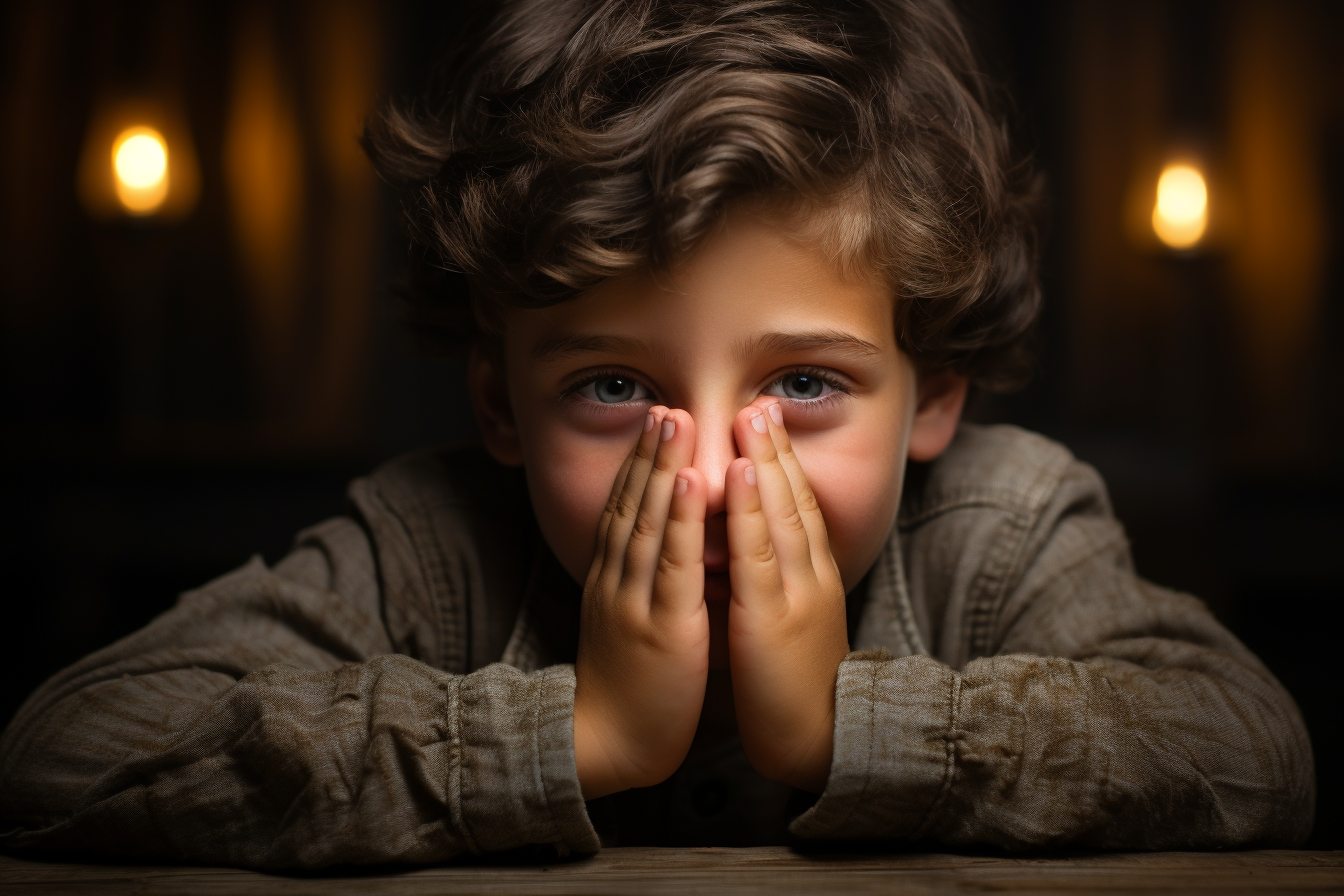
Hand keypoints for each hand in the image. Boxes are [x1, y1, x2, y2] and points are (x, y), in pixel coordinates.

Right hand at [573, 406, 709, 798]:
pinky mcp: (660, 624)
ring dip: (662, 466)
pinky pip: (672, 563)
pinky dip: (682, 518)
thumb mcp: (624, 625)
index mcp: (612, 581)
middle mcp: (617, 580)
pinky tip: (692, 482)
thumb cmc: (626, 688)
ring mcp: (635, 599)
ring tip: (676, 420)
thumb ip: (637, 587)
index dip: (638, 465)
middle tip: (665, 404)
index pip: (622, 510)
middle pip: (631, 503)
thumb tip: (653, 556)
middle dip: (648, 451)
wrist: (604, 744)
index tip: (654, 423)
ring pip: (648, 520)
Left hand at [725, 399, 849, 791]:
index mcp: (812, 577)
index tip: (767, 421)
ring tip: (750, 416)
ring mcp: (794, 593)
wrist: (818, 740)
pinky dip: (746, 509)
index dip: (783, 461)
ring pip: (780, 515)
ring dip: (763, 461)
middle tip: (761, 401)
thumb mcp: (792, 622)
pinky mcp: (770, 617)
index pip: (800, 506)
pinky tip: (733, 475)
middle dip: (777, 447)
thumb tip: (758, 554)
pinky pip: (757, 553)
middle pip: (795, 498)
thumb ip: (779, 585)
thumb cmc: (797, 686)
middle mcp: (810, 575)